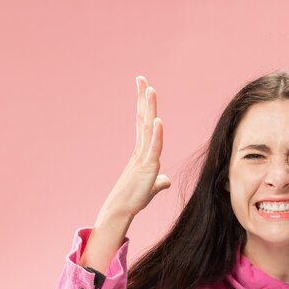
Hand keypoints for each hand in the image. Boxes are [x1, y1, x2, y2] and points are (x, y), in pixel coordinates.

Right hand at [100, 76, 170, 219]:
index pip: (144, 123)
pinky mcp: (148, 167)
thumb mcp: (151, 187)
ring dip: (149, 109)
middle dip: (143, 98)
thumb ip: (159, 180)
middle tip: (142, 78)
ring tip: (150, 89)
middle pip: (143, 119)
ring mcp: (144, 157)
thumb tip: (166, 180)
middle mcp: (141, 150)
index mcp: (142, 151)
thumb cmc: (134, 198)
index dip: (144, 105)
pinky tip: (158, 120)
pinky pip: (153, 148)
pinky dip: (157, 134)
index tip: (144, 87)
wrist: (122, 210)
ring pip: (148, 128)